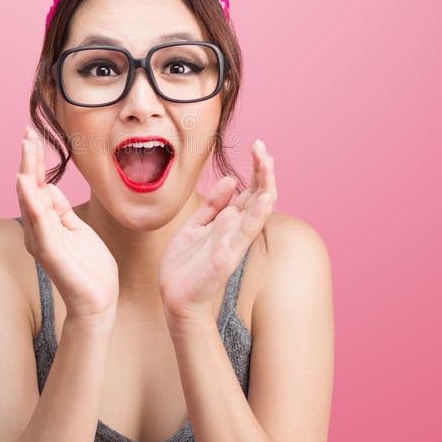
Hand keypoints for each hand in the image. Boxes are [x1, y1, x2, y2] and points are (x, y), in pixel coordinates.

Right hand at [16, 126, 118, 323]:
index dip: (34, 162)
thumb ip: (61, 210)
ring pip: (30, 200)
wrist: (98, 300)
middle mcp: (37, 231)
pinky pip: (39, 222)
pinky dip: (32, 201)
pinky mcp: (50, 251)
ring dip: (27, 172)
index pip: (37, 186)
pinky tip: (27, 183)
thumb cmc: (89, 267)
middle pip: (29, 188)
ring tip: (26, 148)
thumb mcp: (77, 229)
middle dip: (28, 160)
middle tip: (27, 133)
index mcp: (44, 224)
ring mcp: (42, 240)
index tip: (32, 137)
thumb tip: (48, 187)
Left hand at [159, 139, 276, 325]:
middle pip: (258, 195)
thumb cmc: (186, 264)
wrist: (174, 296)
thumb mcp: (196, 225)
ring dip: (265, 187)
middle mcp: (236, 229)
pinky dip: (256, 216)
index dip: (257, 168)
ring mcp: (234, 243)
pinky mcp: (227, 257)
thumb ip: (213, 204)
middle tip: (262, 147)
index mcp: (229, 221)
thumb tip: (231, 179)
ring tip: (268, 164)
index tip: (258, 145)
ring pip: (257, 210)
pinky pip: (244, 234)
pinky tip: (264, 199)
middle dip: (262, 171)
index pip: (250, 190)